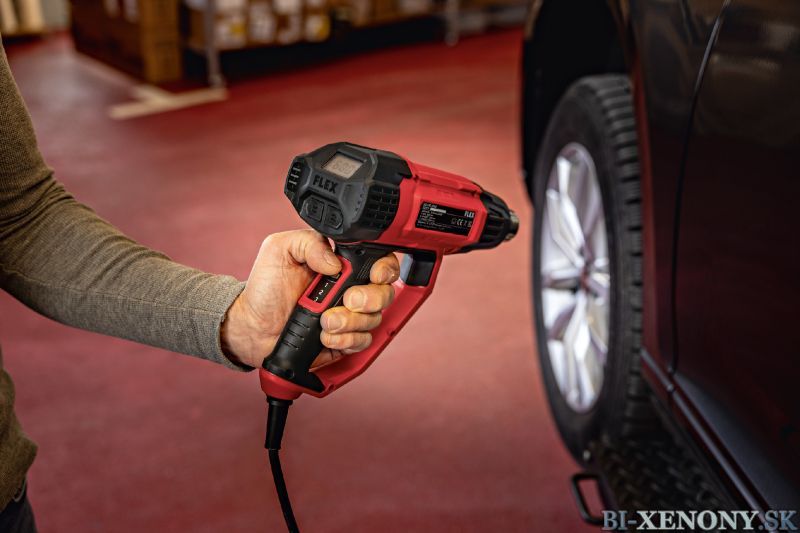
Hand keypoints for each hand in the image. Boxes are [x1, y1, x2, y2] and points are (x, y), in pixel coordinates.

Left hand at [220, 229, 399, 368]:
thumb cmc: (265, 287)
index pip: (379, 260)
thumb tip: (335, 261)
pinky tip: (325, 336)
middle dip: (370, 298)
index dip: (385, 268)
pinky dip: (345, 340)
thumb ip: (309, 242)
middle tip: (347, 300)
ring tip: (324, 321)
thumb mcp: (279, 250)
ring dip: (350, 322)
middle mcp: (350, 288)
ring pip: (374, 319)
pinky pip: (362, 341)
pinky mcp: (345, 339)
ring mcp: (349, 315)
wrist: (251, 326)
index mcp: (341, 264)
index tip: (372, 275)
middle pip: (385, 292)